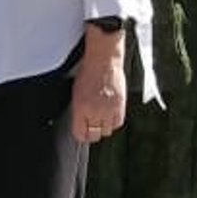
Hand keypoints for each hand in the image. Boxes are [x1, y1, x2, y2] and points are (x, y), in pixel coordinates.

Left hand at [70, 26, 126, 143]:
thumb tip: (81, 122)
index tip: (81, 134)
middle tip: (91, 130)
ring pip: (107, 131)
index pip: (80, 133)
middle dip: (92, 134)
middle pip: (94, 135)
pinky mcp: (120, 106)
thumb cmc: (88, 72)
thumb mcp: (76, 92)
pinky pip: (118, 123)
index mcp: (80, 108)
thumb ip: (78, 109)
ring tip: (101, 121)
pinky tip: (110, 116)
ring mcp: (108, 110)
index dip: (81, 135)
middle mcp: (94, 111)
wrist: (104, 61)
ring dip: (103, 127)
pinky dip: (114, 122)